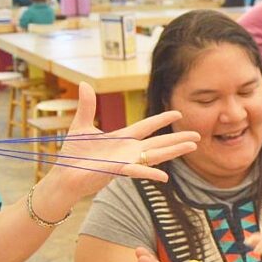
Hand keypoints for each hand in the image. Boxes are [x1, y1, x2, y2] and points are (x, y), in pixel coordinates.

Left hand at [48, 82, 199, 198]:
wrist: (64, 176)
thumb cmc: (73, 155)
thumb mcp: (80, 126)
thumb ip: (87, 106)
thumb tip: (84, 83)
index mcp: (122, 138)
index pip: (146, 126)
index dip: (162, 119)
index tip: (178, 114)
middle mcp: (128, 150)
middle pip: (159, 142)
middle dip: (178, 139)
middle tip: (197, 136)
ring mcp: (125, 161)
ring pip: (155, 155)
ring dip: (174, 151)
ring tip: (192, 147)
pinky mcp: (117, 171)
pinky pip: (137, 172)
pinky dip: (149, 174)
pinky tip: (164, 177)